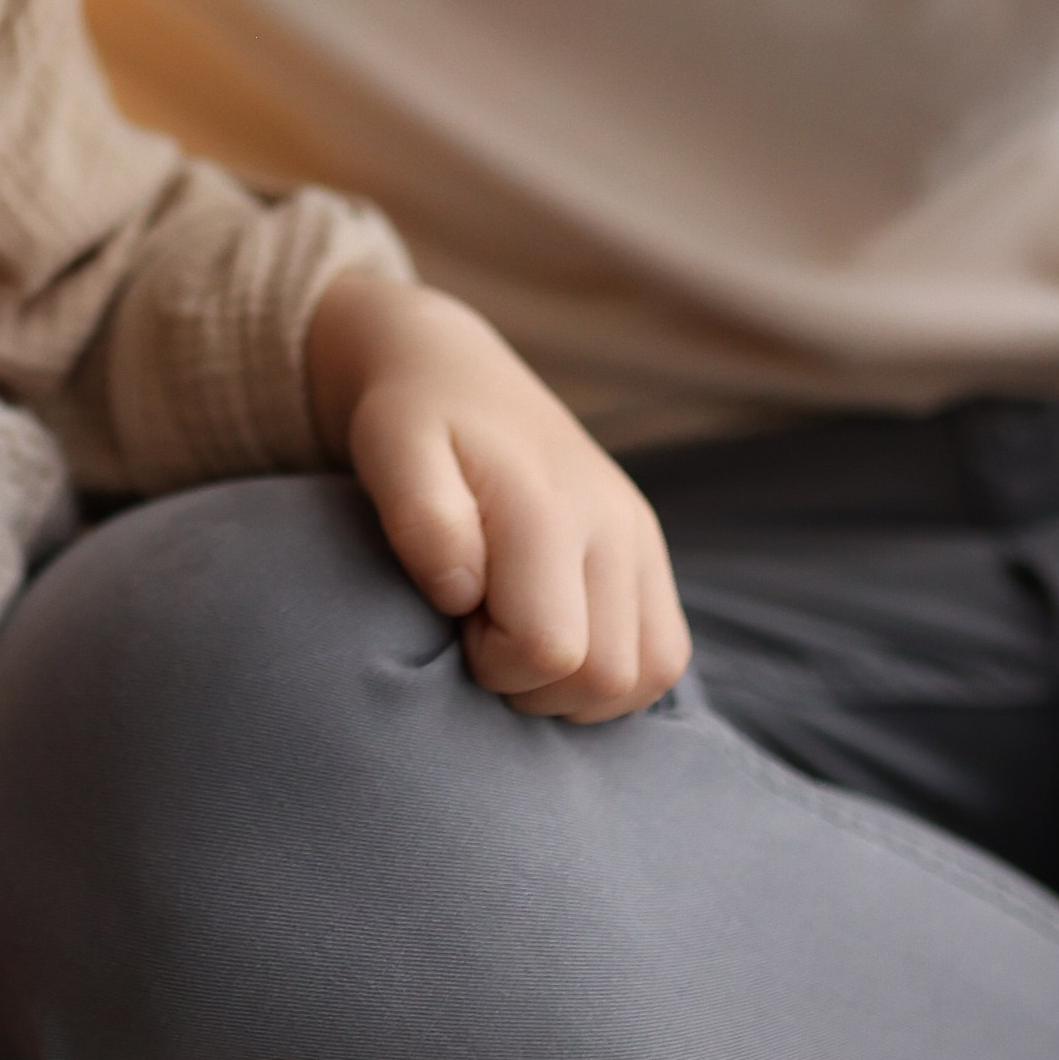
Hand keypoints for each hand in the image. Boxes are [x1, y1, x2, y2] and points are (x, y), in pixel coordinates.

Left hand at [306, 272, 690, 719]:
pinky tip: (559, 644)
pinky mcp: (648, 548)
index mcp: (546, 504)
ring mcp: (639, 535)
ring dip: (577, 688)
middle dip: (532, 683)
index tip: (456, 618)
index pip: (549, 650)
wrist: (453, 372)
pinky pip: (665, 654)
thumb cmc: (412, 423)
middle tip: (482, 630)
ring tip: (518, 634)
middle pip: (605, 676)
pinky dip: (616, 676)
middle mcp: (611, 520)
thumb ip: (423, 520)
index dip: (493, 664)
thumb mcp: (392, 453)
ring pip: (648, 674)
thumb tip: (463, 592)